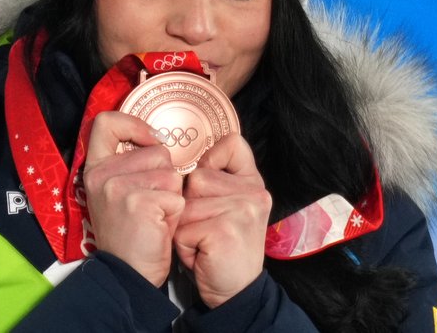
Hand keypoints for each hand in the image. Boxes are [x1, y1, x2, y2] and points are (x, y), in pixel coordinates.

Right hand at [83, 111, 184, 286]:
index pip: (106, 122)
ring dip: (172, 196)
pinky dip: (176, 213)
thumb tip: (158, 140)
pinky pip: (177, 195)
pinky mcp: (139, 201)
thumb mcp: (119, 193)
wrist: (128, 274)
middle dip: (165, 178)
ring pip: (172, 174)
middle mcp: (102, 173)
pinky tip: (159, 227)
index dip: (134, 124)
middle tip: (150, 205)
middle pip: (157, 151)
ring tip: (155, 217)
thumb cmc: (131, 234)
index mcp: (95, 168)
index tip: (150, 140)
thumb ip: (129, 165)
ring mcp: (118, 186)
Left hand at [173, 133, 271, 307]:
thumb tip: (188, 160)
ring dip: (183, 228)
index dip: (212, 157)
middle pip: (196, 178)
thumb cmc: (222, 249)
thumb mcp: (227, 208)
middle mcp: (254, 192)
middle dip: (188, 207)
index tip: (209, 179)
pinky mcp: (225, 230)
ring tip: (203, 242)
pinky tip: (203, 255)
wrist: (236, 292)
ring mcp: (242, 210)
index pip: (233, 144)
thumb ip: (217, 182)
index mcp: (253, 183)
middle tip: (206, 229)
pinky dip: (184, 246)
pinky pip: (182, 228)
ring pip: (184, 204)